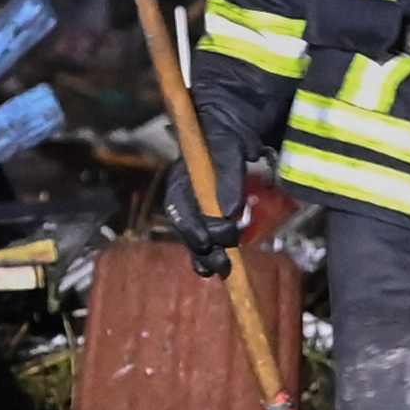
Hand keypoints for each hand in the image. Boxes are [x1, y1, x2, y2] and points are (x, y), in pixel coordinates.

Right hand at [158, 149, 240, 274]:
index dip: (191, 228)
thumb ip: (229, 179)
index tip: (208, 241)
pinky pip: (203, 242)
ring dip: (206, 258)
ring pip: (194, 240)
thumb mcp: (229, 152)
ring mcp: (193, 211)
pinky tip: (217, 269)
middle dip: (204, 249)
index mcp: (179, 181)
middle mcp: (182, 200)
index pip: (179, 208)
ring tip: (222, 271)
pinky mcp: (205, 220)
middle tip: (224, 261)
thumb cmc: (225, 143)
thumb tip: (230, 211)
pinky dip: (208, 256)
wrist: (229, 139)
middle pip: (187, 230)